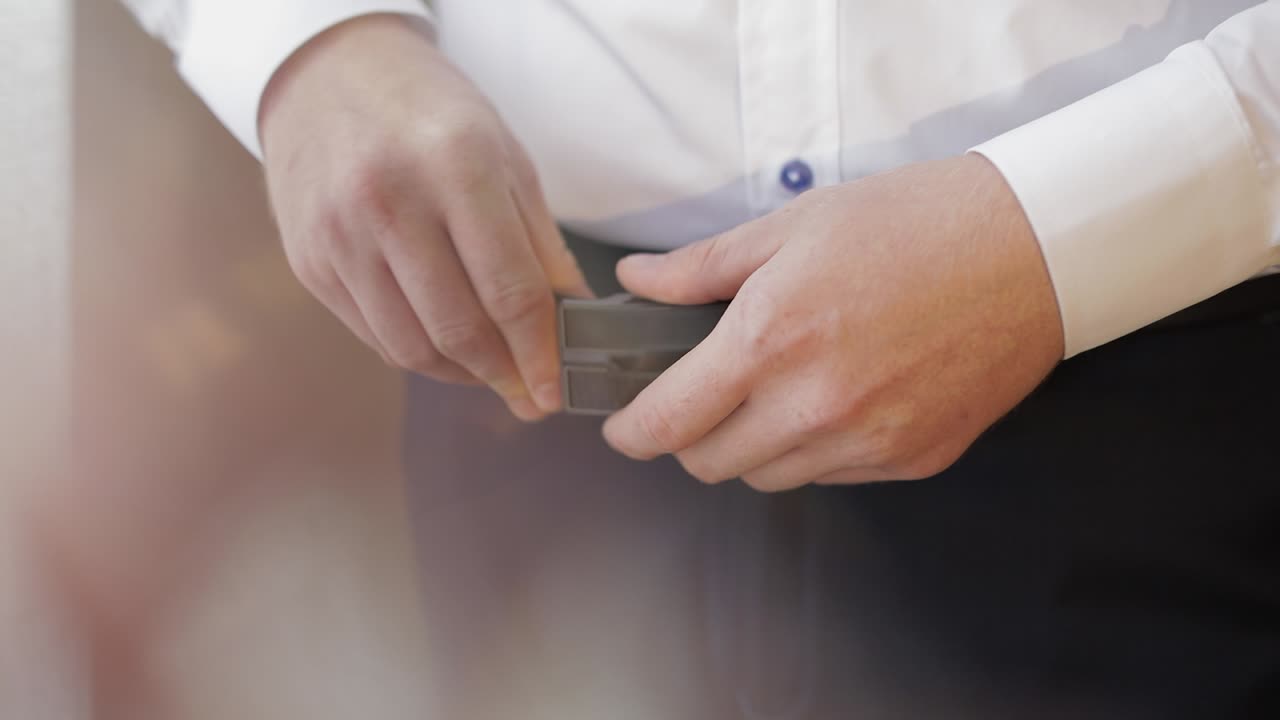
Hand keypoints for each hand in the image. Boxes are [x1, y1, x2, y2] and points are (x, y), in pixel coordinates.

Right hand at [260, 15, 590, 419]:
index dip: (539, 354)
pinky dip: (417, 353)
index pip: (509, 290)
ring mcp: (339, 236)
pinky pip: (373, 336)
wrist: (327, 75)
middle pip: (458, 329)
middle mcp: (389, 202)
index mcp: (456, 167)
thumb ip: (540, 243)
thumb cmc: (431, 113)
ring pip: (411, 347)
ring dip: (461, 375)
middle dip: (504, 376)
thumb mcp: (505, 156)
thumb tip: (572, 320)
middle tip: (529, 396)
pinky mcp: (308, 262)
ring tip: (491, 372)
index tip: (555, 393)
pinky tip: (443, 347)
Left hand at [603, 155, 1063, 490]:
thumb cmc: (910, 223)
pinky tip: (838, 399)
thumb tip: (636, 281)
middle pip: (710, 464)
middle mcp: (814, 405)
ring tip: (778, 390)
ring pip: (770, 477)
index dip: (632, 433)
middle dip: (691, 436)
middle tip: (703, 397)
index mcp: (770, 340)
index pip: (670, 422)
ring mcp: (868, 441)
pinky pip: (833, 477)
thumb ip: (701, 267)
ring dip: (753, 446)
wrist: (1031, 248)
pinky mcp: (913, 460)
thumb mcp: (793, 226)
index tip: (624, 428)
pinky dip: (816, 450)